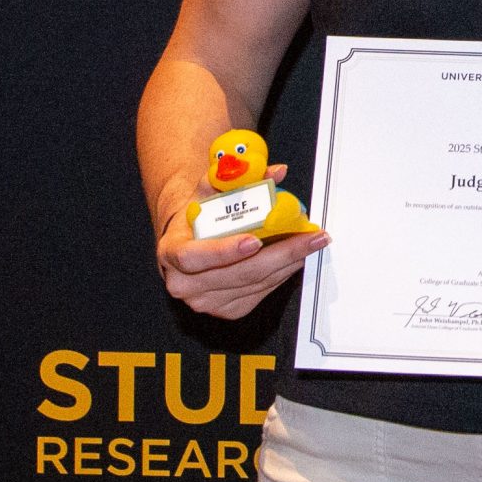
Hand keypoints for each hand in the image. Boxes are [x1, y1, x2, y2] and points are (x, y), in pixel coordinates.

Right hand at [155, 163, 328, 318]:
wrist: (190, 238)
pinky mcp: (226, 309)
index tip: (254, 241)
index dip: (224, 251)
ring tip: (310, 242)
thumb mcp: (209, 189)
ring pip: (255, 284)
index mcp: (171, 251)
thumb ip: (238, 176)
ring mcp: (205, 301)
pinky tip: (294, 257)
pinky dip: (282, 274)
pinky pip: (261, 292)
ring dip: (288, 262)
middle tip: (309, 236)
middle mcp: (184, 283)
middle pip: (238, 273)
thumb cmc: (199, 214)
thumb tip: (277, 172)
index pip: (194, 257)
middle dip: (281, 253)